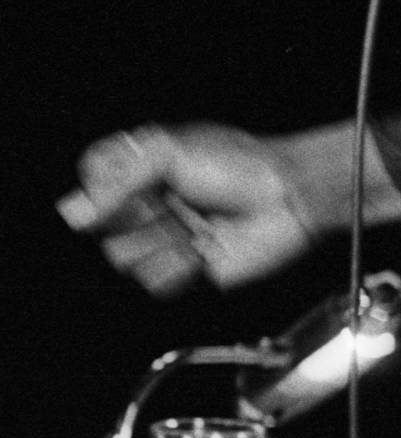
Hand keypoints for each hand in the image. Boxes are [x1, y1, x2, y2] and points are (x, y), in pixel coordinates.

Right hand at [58, 123, 324, 296]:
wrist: (290, 197)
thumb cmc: (244, 165)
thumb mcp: (173, 153)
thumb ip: (119, 180)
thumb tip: (73, 211)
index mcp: (142, 169)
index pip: (90, 182)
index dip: (104, 188)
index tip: (133, 182)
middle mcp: (148, 203)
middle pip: (101, 226)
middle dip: (136, 216)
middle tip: (171, 203)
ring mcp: (164, 237)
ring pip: (123, 257)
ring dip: (160, 241)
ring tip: (193, 224)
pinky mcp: (183, 270)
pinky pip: (153, 283)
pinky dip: (178, 267)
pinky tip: (203, 249)